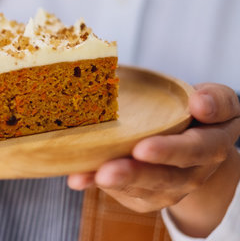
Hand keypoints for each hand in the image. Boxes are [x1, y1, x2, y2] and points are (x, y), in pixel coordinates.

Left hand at [68, 83, 239, 236]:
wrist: (194, 142)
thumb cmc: (199, 113)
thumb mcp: (216, 100)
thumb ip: (215, 99)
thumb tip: (199, 102)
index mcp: (212, 145)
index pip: (196, 149)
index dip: (170, 150)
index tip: (142, 148)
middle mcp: (192, 173)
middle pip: (164, 178)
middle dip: (134, 175)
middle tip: (107, 171)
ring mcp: (167, 188)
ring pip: (140, 190)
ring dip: (113, 183)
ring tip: (88, 176)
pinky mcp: (143, 195)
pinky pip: (121, 193)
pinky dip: (97, 184)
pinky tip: (78, 178)